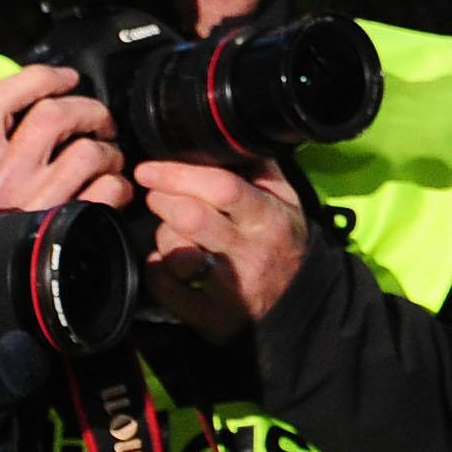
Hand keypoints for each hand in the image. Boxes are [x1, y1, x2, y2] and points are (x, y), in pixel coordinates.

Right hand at [0, 64, 136, 212]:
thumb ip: (3, 145)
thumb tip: (46, 101)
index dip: (38, 77)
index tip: (67, 77)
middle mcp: (0, 181)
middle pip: (53, 115)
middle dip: (91, 111)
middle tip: (102, 123)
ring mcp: (34, 205)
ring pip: (87, 151)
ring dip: (110, 152)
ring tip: (109, 162)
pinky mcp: (67, 226)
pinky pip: (109, 188)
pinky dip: (120, 186)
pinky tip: (114, 192)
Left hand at [136, 159, 311, 342]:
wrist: (300, 306)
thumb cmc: (284, 244)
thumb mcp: (287, 201)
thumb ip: (259, 168)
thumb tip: (224, 135)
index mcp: (269, 219)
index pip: (223, 188)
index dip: (179, 174)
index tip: (151, 168)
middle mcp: (250, 253)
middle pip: (190, 217)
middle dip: (162, 199)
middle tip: (156, 194)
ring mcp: (229, 288)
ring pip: (174, 251)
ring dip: (162, 235)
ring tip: (171, 230)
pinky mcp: (209, 316)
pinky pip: (163, 286)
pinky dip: (156, 268)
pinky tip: (166, 259)